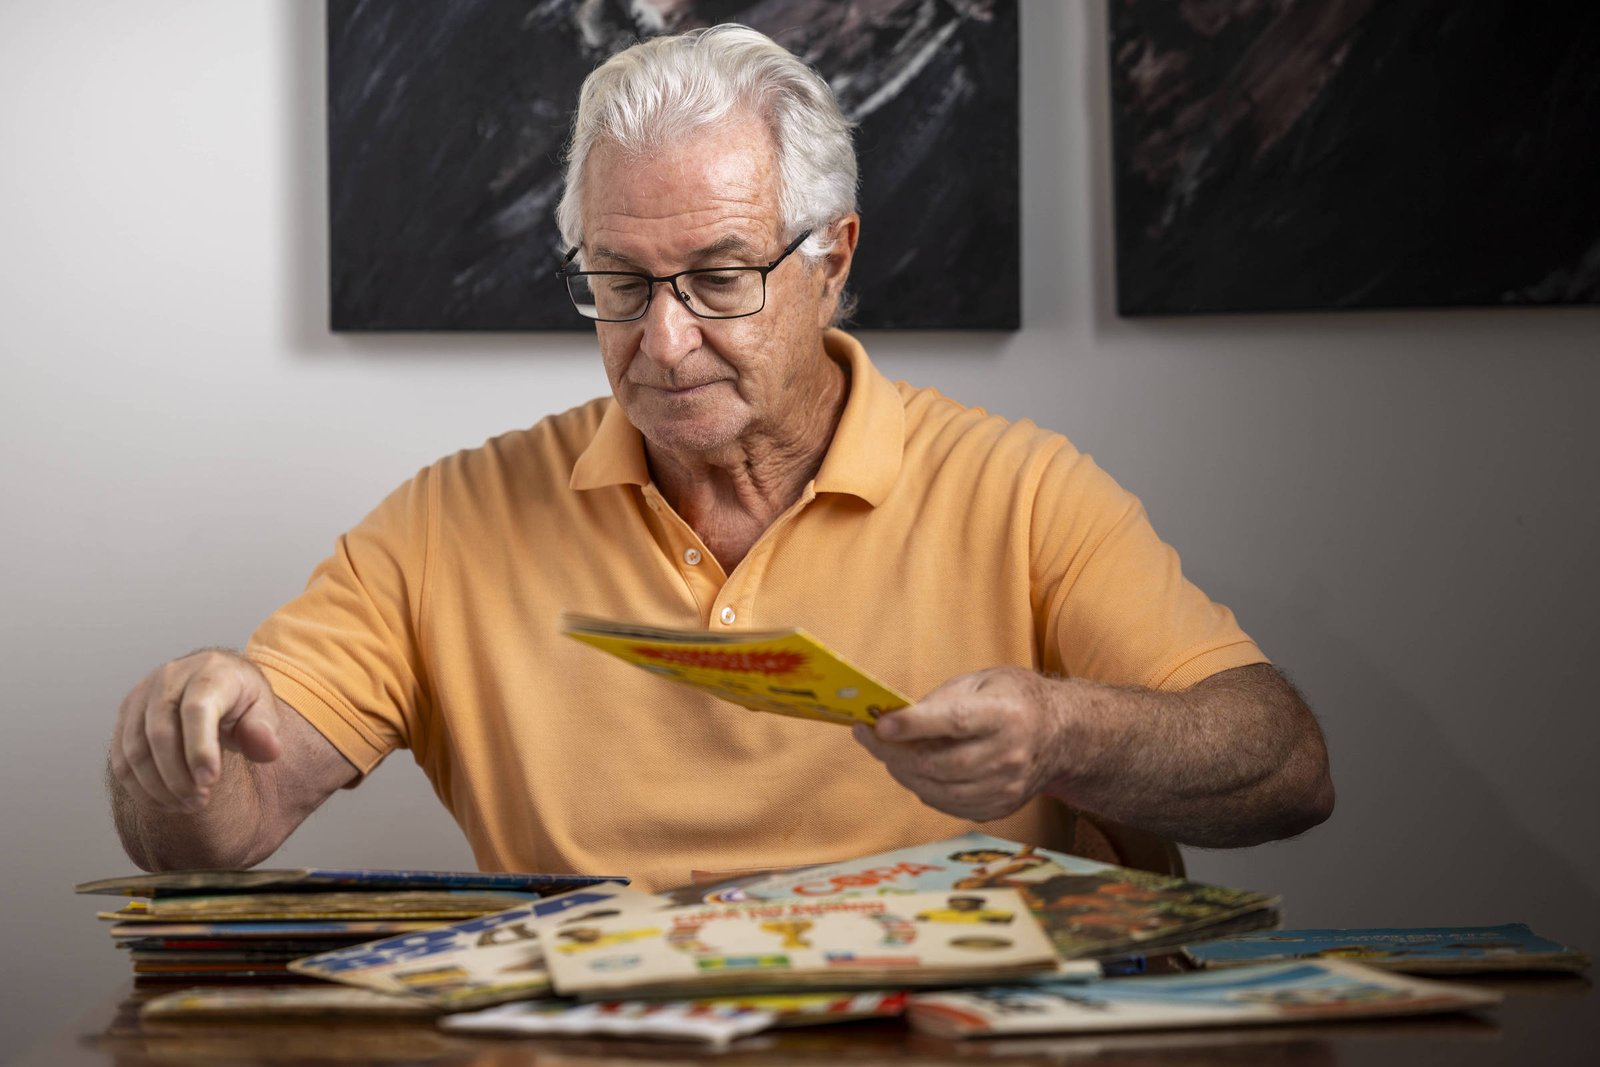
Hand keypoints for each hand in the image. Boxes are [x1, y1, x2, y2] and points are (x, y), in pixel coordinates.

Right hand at [111, 650, 283, 812]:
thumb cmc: (239, 696)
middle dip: (177, 776)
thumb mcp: (262, 707)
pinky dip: (140, 787)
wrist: (213, 678)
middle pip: (160, 733)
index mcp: (209, 672)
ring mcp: (142, 696)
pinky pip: (121, 758)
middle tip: (199, 801)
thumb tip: (269, 750)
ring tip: (186, 805)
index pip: (196, 710)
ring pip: (135, 749)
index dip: (200, 749)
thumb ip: (264, 729)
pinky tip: (165, 802)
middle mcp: (169, 678)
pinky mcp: (125, 715)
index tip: (210, 782)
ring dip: (157, 786)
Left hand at [852, 666, 1070, 821]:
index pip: (955, 721)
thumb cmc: (1014, 700)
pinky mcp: (1000, 807)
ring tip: (889, 754)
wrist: (1062, 735)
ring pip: (939, 790)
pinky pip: (948, 806)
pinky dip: (924, 789)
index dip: (914, 725)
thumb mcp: (983, 681)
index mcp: (1007, 714)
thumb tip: (894, 719)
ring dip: (904, 773)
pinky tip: (916, 771)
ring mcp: (1007, 787)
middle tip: (870, 738)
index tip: (879, 724)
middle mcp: (1010, 755)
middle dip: (895, 754)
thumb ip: (940, 699)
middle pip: (941, 764)